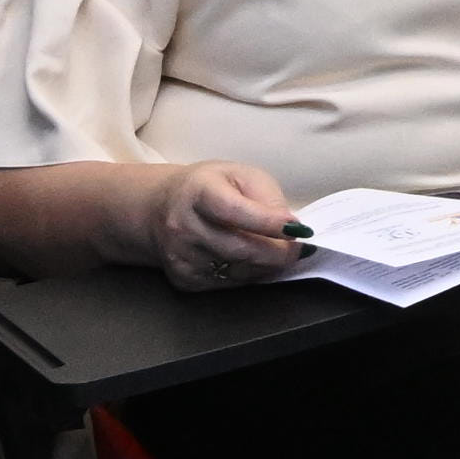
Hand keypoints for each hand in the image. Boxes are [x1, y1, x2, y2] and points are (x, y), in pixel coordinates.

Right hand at [150, 162, 309, 288]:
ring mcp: (180, 256)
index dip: (270, 223)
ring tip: (276, 251)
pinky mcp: (183, 279)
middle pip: (239, 248)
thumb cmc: (210, 187)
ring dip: (266, 265)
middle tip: (299, 249)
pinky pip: (228, 283)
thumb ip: (267, 198)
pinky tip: (252, 260)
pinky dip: (249, 275)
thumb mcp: (242, 175)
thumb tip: (290, 228)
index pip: (234, 211)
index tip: (298, 229)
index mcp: (198, 191)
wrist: (161, 207)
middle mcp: (182, 225)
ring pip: (238, 271)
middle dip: (278, 253)